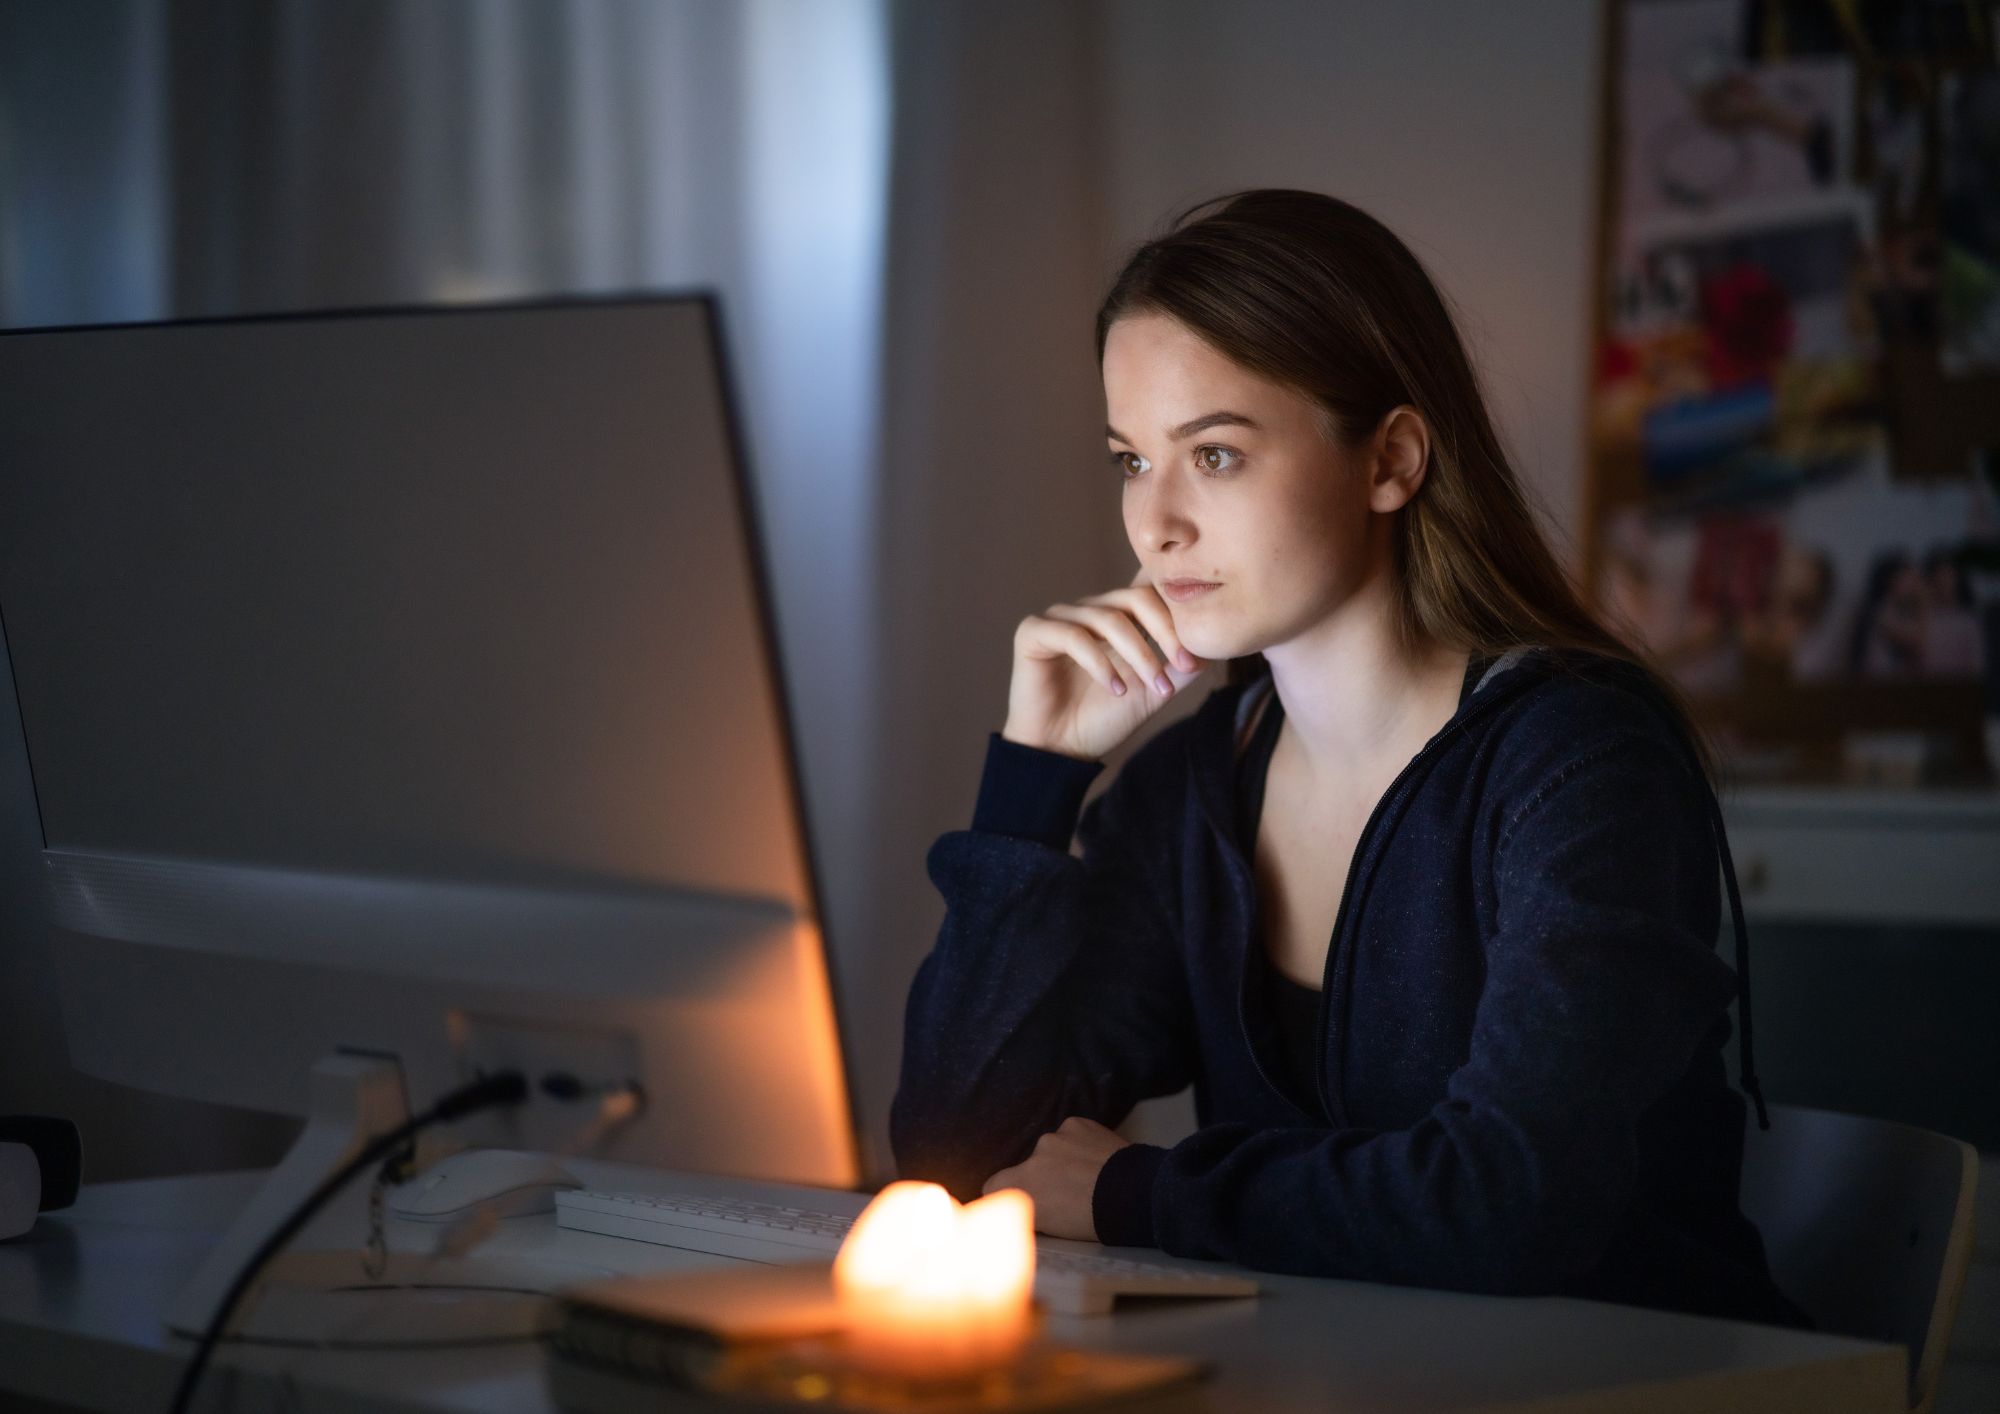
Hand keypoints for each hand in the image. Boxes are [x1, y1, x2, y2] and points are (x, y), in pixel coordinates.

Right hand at [980, 1116, 1130, 1241]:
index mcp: (1022, 1186)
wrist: (1133, 1194)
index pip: (993, 1185)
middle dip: (1041, 1178)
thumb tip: (1019, 1208)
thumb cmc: (1093, 1221)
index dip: (1007, 1195)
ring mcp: (1055, 1137)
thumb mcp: (1051, 1228)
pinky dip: (1078, 1145)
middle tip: (1066, 1194)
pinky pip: (1069, 1135)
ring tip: (1087, 1176)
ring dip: (1062, 1160)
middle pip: (1027, 1167)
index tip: (1024, 1202)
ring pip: (1050, 1150)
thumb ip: (1029, 1212)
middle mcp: (1032, 1157)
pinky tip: (1096, 1159)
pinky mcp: (1076, 1124)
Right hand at [1002, 564, 1211, 761]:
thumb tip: (1210, 648)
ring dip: (1139, 654)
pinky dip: (1100, 663)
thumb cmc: (1103, 720)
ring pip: (1109, 619)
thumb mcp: (1152, 693)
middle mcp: (1089, 611)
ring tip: (1153, 686)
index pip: (1150, 593)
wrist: (1060, 751)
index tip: (1195, 655)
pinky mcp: (1033, 632)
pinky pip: (1073, 637)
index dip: (1176, 614)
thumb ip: (1178, 668)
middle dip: (1166, 632)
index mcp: (1116, 618)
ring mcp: (1060, 618)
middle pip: (1135, 598)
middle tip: (1183, 666)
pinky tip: (1116, 689)